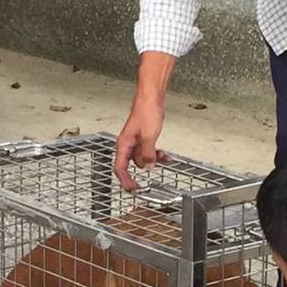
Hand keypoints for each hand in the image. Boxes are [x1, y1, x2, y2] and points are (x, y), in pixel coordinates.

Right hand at [113, 51, 176, 190]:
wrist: (151, 98)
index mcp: (124, 144)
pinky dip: (157, 153)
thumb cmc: (146, 111)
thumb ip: (147, 153)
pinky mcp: (143, 138)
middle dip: (146, 165)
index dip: (126, 181)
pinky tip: (166, 155)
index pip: (120, 168)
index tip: (133, 188)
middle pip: (134, 164)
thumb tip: (148, 166)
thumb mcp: (149, 136)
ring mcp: (135, 141)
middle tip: (156, 166)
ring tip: (165, 157)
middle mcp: (128, 144)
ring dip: (154, 158)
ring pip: (144, 158)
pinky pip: (149, 151)